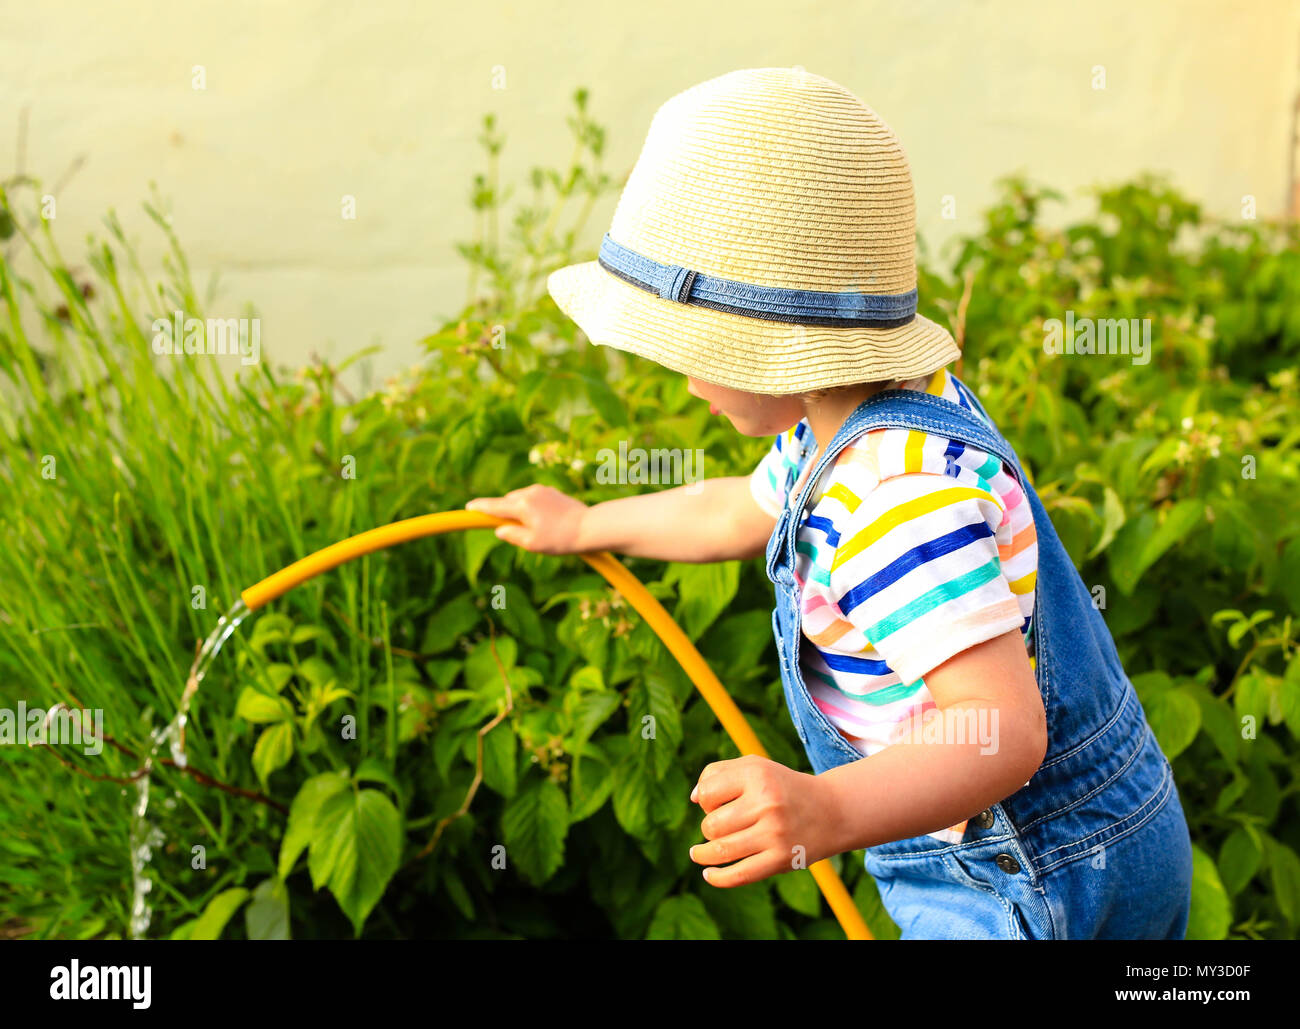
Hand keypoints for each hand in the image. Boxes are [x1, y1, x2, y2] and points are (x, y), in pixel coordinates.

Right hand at [464, 484, 589, 553]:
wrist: (591, 527)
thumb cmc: (561, 539)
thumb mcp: (532, 544)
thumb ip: (512, 536)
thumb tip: (500, 530)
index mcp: (522, 506)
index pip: (494, 506)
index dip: (480, 508)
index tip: (468, 507)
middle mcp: (530, 493)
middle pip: (507, 501)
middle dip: (503, 512)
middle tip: (509, 530)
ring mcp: (542, 490)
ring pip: (521, 499)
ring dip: (519, 510)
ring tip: (534, 529)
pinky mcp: (552, 491)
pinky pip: (534, 498)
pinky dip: (531, 507)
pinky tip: (544, 522)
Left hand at [688, 754, 843, 887]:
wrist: (832, 811)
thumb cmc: (782, 787)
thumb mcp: (755, 767)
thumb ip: (719, 773)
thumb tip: (694, 798)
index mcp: (757, 775)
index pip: (707, 793)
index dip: (705, 800)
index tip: (715, 804)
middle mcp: (767, 802)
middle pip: (711, 825)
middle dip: (709, 828)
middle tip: (721, 826)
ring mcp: (774, 833)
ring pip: (720, 850)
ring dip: (703, 854)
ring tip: (697, 853)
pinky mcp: (781, 860)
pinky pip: (739, 875)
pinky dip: (717, 878)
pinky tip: (708, 874)